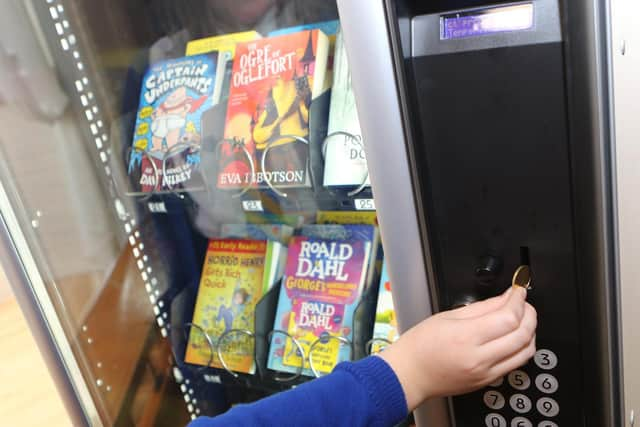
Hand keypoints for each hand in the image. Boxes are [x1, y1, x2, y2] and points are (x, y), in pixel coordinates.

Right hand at [378, 286, 536, 410]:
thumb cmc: (421, 345)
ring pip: (525, 352)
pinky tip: (513, 337)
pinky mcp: (488, 382)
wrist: (410, 373)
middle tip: (523, 302)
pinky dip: (521, 348)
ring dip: (530, 332)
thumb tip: (506, 298)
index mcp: (466, 336)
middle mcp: (479, 358)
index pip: (508, 317)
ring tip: (522, 319)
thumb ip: (482, 307)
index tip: (519, 290)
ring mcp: (485, 373)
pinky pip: (515, 364)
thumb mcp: (448, 316)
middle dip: (529, 314)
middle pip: (522, 334)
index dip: (519, 300)